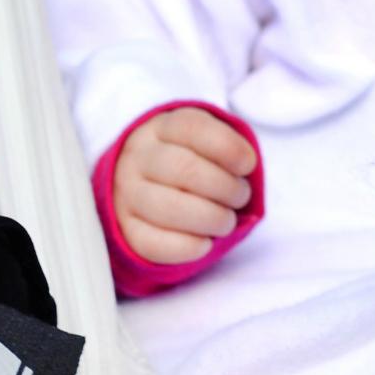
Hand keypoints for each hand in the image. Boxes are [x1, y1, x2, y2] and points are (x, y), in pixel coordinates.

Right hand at [113, 106, 257, 263]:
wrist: (144, 184)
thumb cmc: (190, 162)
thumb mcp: (205, 142)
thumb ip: (227, 147)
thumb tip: (245, 163)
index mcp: (162, 128)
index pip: (193, 128)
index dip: (228, 147)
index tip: (248, 164)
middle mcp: (138, 157)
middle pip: (184, 168)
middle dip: (225, 187)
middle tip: (241, 196)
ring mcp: (127, 194)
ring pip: (169, 207)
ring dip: (211, 218)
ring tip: (226, 221)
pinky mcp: (126, 230)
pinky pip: (154, 243)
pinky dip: (189, 247)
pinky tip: (206, 242)